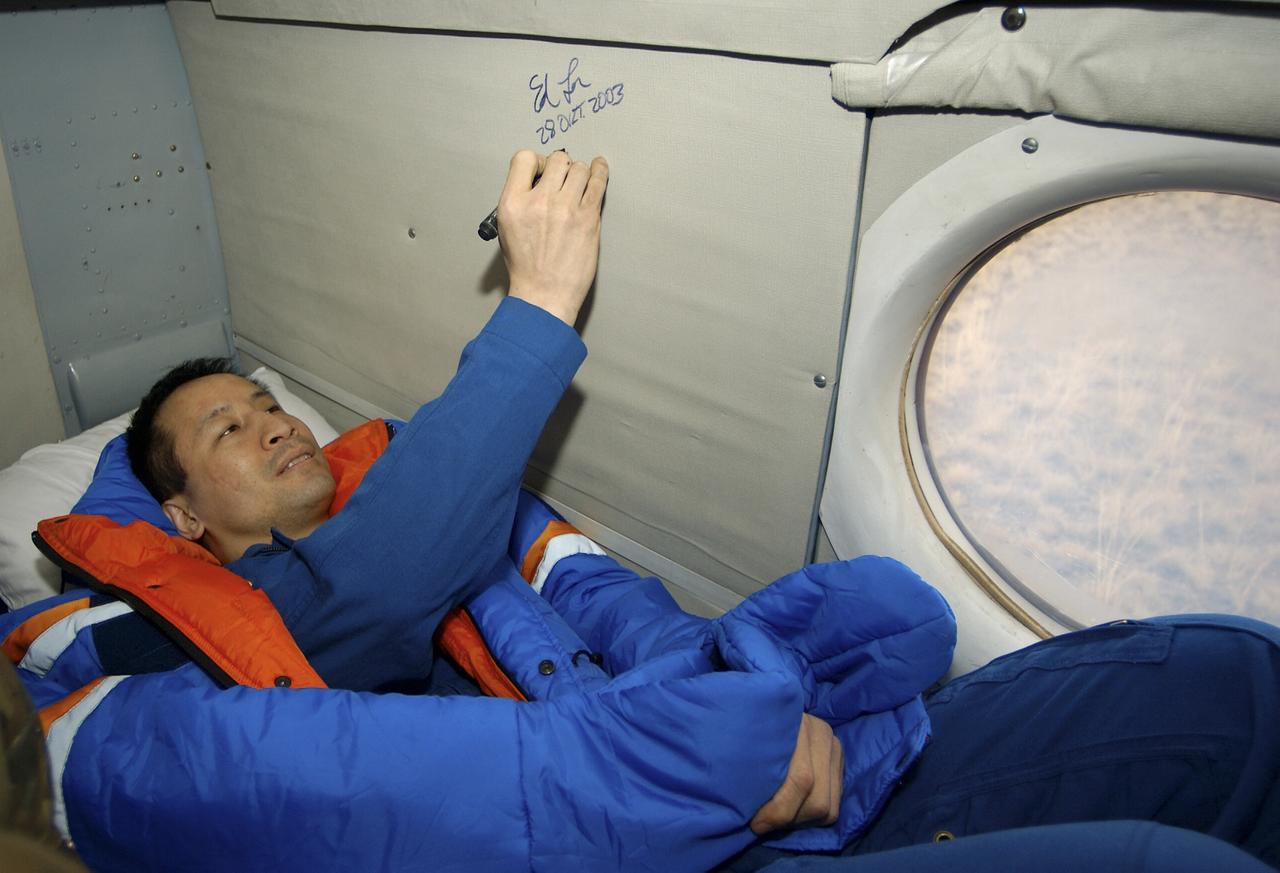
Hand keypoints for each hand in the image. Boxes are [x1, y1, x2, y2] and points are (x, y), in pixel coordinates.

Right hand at [497, 149, 608, 326]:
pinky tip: (599, 167)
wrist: (545, 295)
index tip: (543, 170)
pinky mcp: (589, 218)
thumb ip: (519, 201)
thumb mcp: (507, 229)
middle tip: (562, 177)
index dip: (536, 161)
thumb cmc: (527, 268)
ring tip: (580, 178)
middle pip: (556, 160)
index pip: (524, 159)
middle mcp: (539, 201)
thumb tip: (539, 182)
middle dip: (560, 166)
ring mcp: (566, 208)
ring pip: (579, 168)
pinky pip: (598, 182)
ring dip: (579, 171)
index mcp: (513, 203)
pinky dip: (600, 170)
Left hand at [749, 713, 843, 834]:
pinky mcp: (838, 757)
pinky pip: (834, 802)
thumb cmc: (744, 725)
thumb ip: (748, 767)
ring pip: (829, 807)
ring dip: (800, 820)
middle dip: (789, 820)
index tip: (755, 823)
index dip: (778, 811)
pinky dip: (811, 814)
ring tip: (776, 816)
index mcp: (796, 722)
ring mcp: (833, 744)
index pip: (800, 780)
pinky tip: (790, 808)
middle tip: (763, 822)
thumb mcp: (742, 741)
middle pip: (818, 800)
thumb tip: (746, 808)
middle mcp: (821, 732)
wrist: (761, 703)